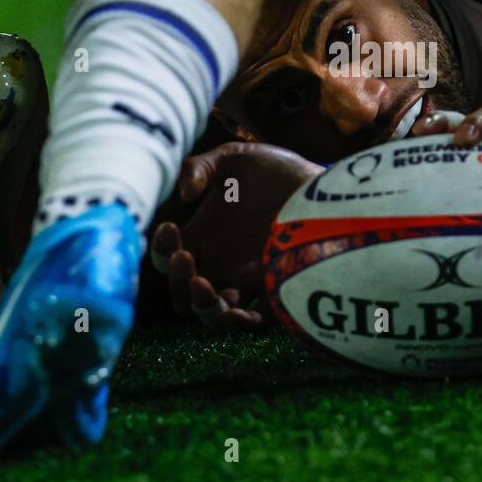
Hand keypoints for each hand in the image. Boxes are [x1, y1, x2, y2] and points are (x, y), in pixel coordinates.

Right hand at [156, 141, 323, 327]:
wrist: (320, 185)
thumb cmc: (276, 172)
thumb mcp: (234, 160)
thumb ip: (200, 168)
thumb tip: (184, 195)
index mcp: (201, 237)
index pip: (167, 254)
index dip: (161, 246)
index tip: (170, 228)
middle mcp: (218, 264)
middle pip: (184, 290)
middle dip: (177, 281)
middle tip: (184, 259)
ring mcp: (244, 280)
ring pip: (213, 312)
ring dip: (202, 306)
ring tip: (204, 288)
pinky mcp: (273, 291)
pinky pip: (253, 319)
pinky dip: (242, 321)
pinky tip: (240, 309)